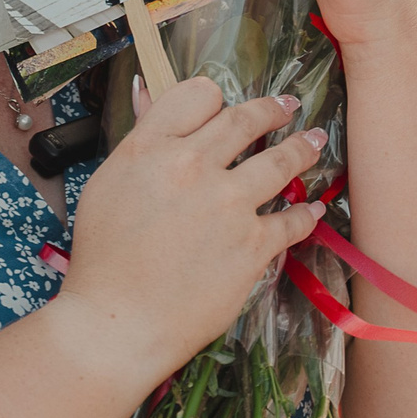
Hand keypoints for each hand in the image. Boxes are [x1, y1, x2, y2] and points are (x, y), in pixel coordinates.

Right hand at [57, 78, 324, 374]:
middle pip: (245, 120)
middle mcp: (192, 166)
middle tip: (288, 107)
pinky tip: (311, 210)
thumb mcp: (106, 186)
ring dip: (303, 148)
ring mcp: (227, 204)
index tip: (227, 105)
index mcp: (151, 148)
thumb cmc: (103, 262)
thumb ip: (140, 145)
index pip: (197, 95)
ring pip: (280, 160)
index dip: (215, 98)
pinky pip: (292, 220)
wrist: (118, 322)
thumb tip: (151, 99)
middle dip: (273, 109)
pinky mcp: (252, 244)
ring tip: (314, 142)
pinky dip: (306, 213)